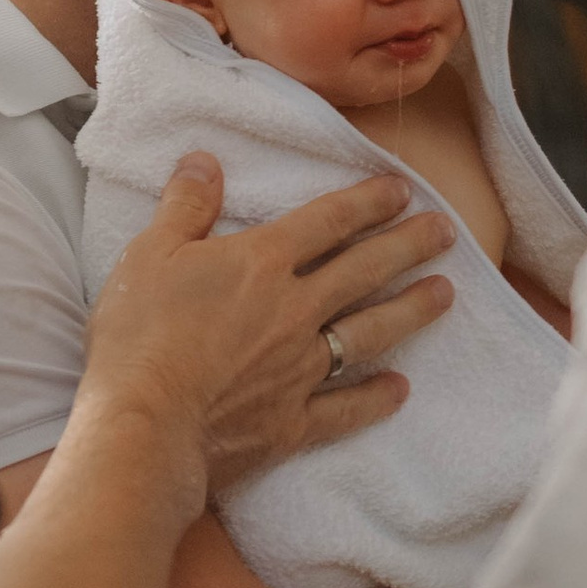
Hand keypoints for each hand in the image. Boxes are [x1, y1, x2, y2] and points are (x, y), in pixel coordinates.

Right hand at [83, 154, 454, 502]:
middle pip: (365, 270)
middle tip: (447, 231)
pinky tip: (400, 389)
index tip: (402, 190)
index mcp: (262, 263)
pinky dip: (375, 399)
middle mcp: (295, 310)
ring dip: (411, 310)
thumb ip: (184, 206)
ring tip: (445, 294)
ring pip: (370, 332)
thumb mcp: (149, 254)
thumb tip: (203, 161)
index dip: (367, 202)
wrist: (145, 426)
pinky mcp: (293, 422)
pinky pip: (346, 408)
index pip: (328, 221)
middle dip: (409, 246)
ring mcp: (300, 369)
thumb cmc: (139, 337)